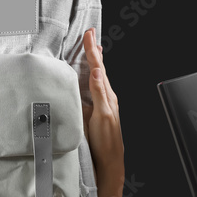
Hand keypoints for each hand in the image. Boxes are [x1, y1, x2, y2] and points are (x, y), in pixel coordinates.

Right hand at [81, 28, 123, 191]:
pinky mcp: (96, 112)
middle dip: (93, 51)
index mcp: (107, 95)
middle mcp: (105, 97)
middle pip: (98, 68)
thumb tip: (95, 72)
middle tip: (90, 34)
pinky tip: (89, 76)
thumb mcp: (102, 116)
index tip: (89, 34)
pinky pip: (92, 89)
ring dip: (93, 61)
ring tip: (92, 48)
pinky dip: (90, 77)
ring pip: (96, 77)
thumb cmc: (105, 142)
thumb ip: (98, 93)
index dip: (92, 50)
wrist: (108, 163)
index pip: (98, 68)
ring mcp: (101, 104)